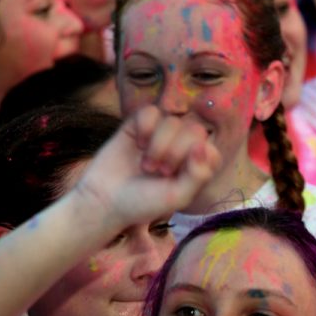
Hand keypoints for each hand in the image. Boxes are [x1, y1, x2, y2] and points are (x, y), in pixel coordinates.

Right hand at [71, 105, 220, 231]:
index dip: (196, 160)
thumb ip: (199, 174)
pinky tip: (137, 144)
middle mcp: (181, 147)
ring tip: (146, 166)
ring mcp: (160, 135)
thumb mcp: (178, 196)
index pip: (211, 149)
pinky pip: (151, 111)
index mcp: (195, 165)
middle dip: (176, 152)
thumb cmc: (144, 204)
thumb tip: (204, 146)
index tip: (176, 177)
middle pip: (195, 130)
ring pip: (173, 120)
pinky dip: (145, 127)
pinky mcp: (138, 126)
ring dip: (159, 144)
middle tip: (159, 172)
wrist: (104, 201)